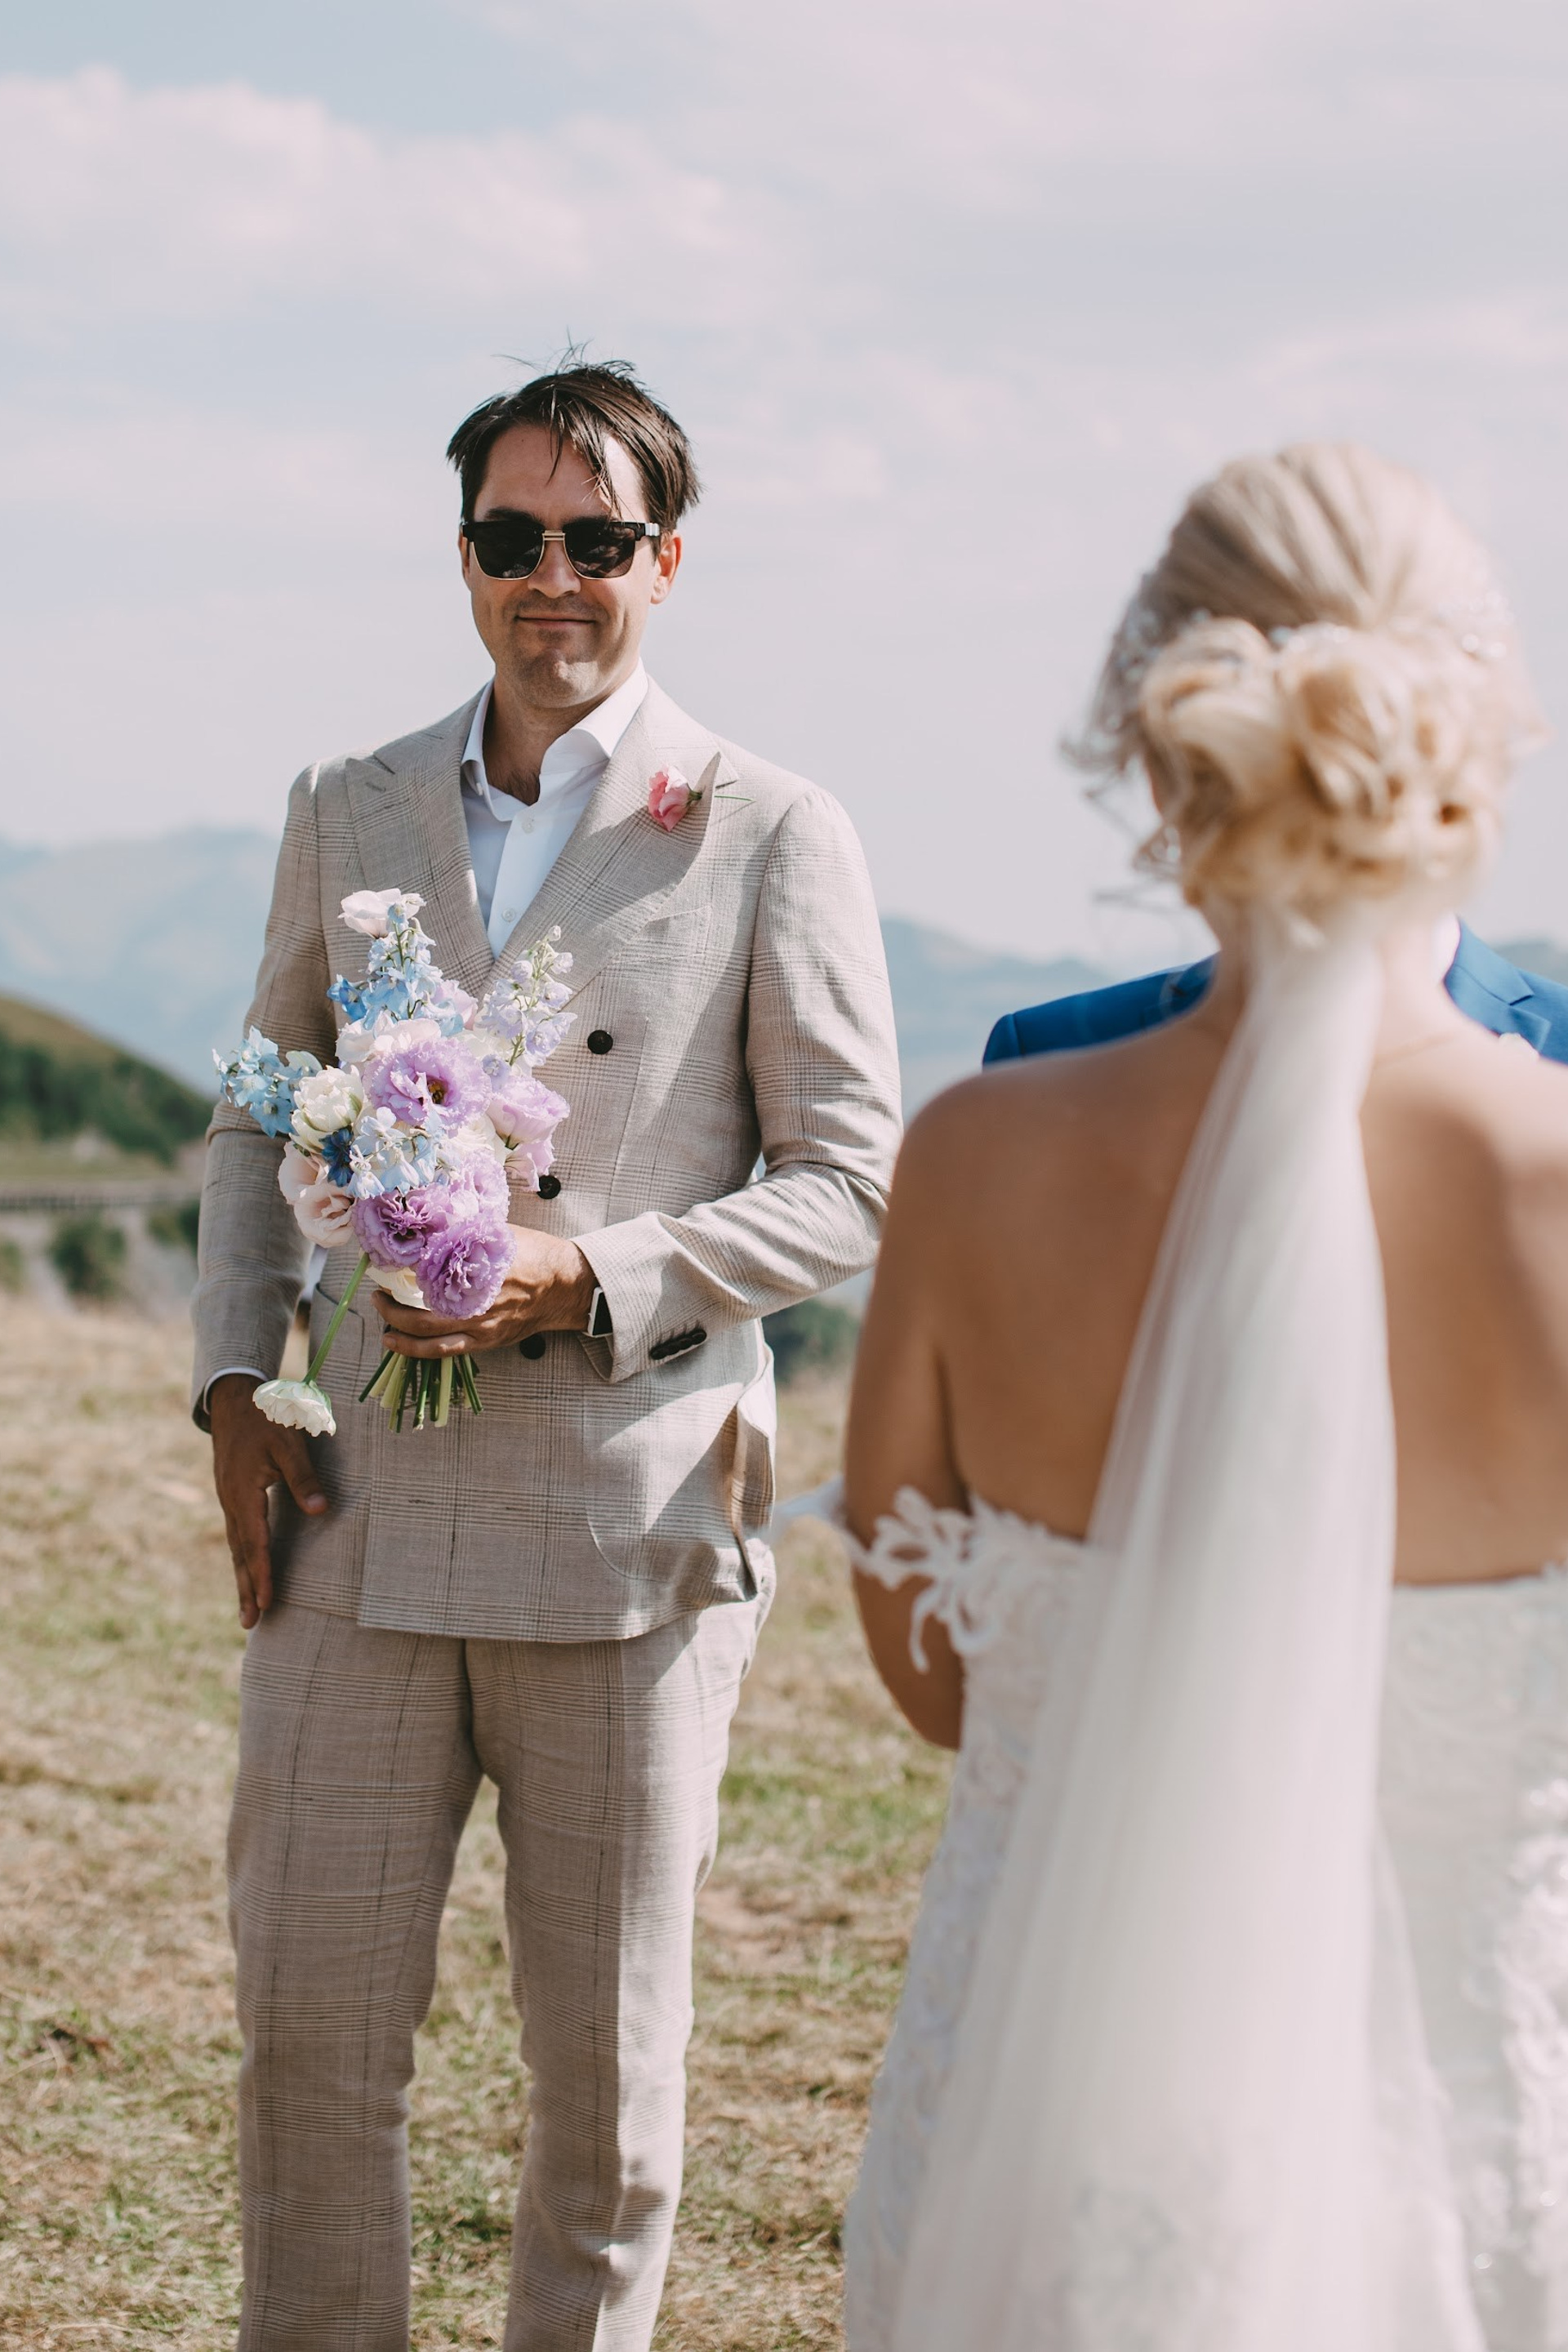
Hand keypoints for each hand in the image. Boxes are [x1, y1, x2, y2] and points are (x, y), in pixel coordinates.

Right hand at [209, 1373, 327, 1628]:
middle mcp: (231, 1502)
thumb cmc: (266, 1418)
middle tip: (251, 1624)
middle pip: (240, 1554)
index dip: (262, 1572)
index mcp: (242, 1493)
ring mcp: (228, 1501)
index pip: (255, 1542)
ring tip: (248, 1613)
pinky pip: (237, 1535)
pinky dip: (242, 1559)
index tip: (267, 1601)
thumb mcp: (289, 1443)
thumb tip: (319, 1510)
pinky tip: (247, 1574)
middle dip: (246, 1589)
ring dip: (242, 1579)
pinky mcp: (232, 1497)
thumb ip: (304, 1477)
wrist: (234, 1399)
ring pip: (236, 1548)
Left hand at [371, 1227, 596, 1358]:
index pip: (428, 1274)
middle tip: (377, 1295)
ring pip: (429, 1338)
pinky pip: (445, 1351)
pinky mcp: (486, 1341)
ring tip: (382, 1323)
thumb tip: (429, 1229)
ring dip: (399, 1331)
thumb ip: (465, 1235)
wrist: (565, 1285)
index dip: (401, 1271)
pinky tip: (398, 1342)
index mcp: (480, 1272)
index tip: (383, 1263)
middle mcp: (477, 1304)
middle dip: (391, 1307)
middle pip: (422, 1314)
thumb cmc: (535, 1253)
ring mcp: (482, 1327)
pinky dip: (417, 1349)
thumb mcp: (499, 1234)